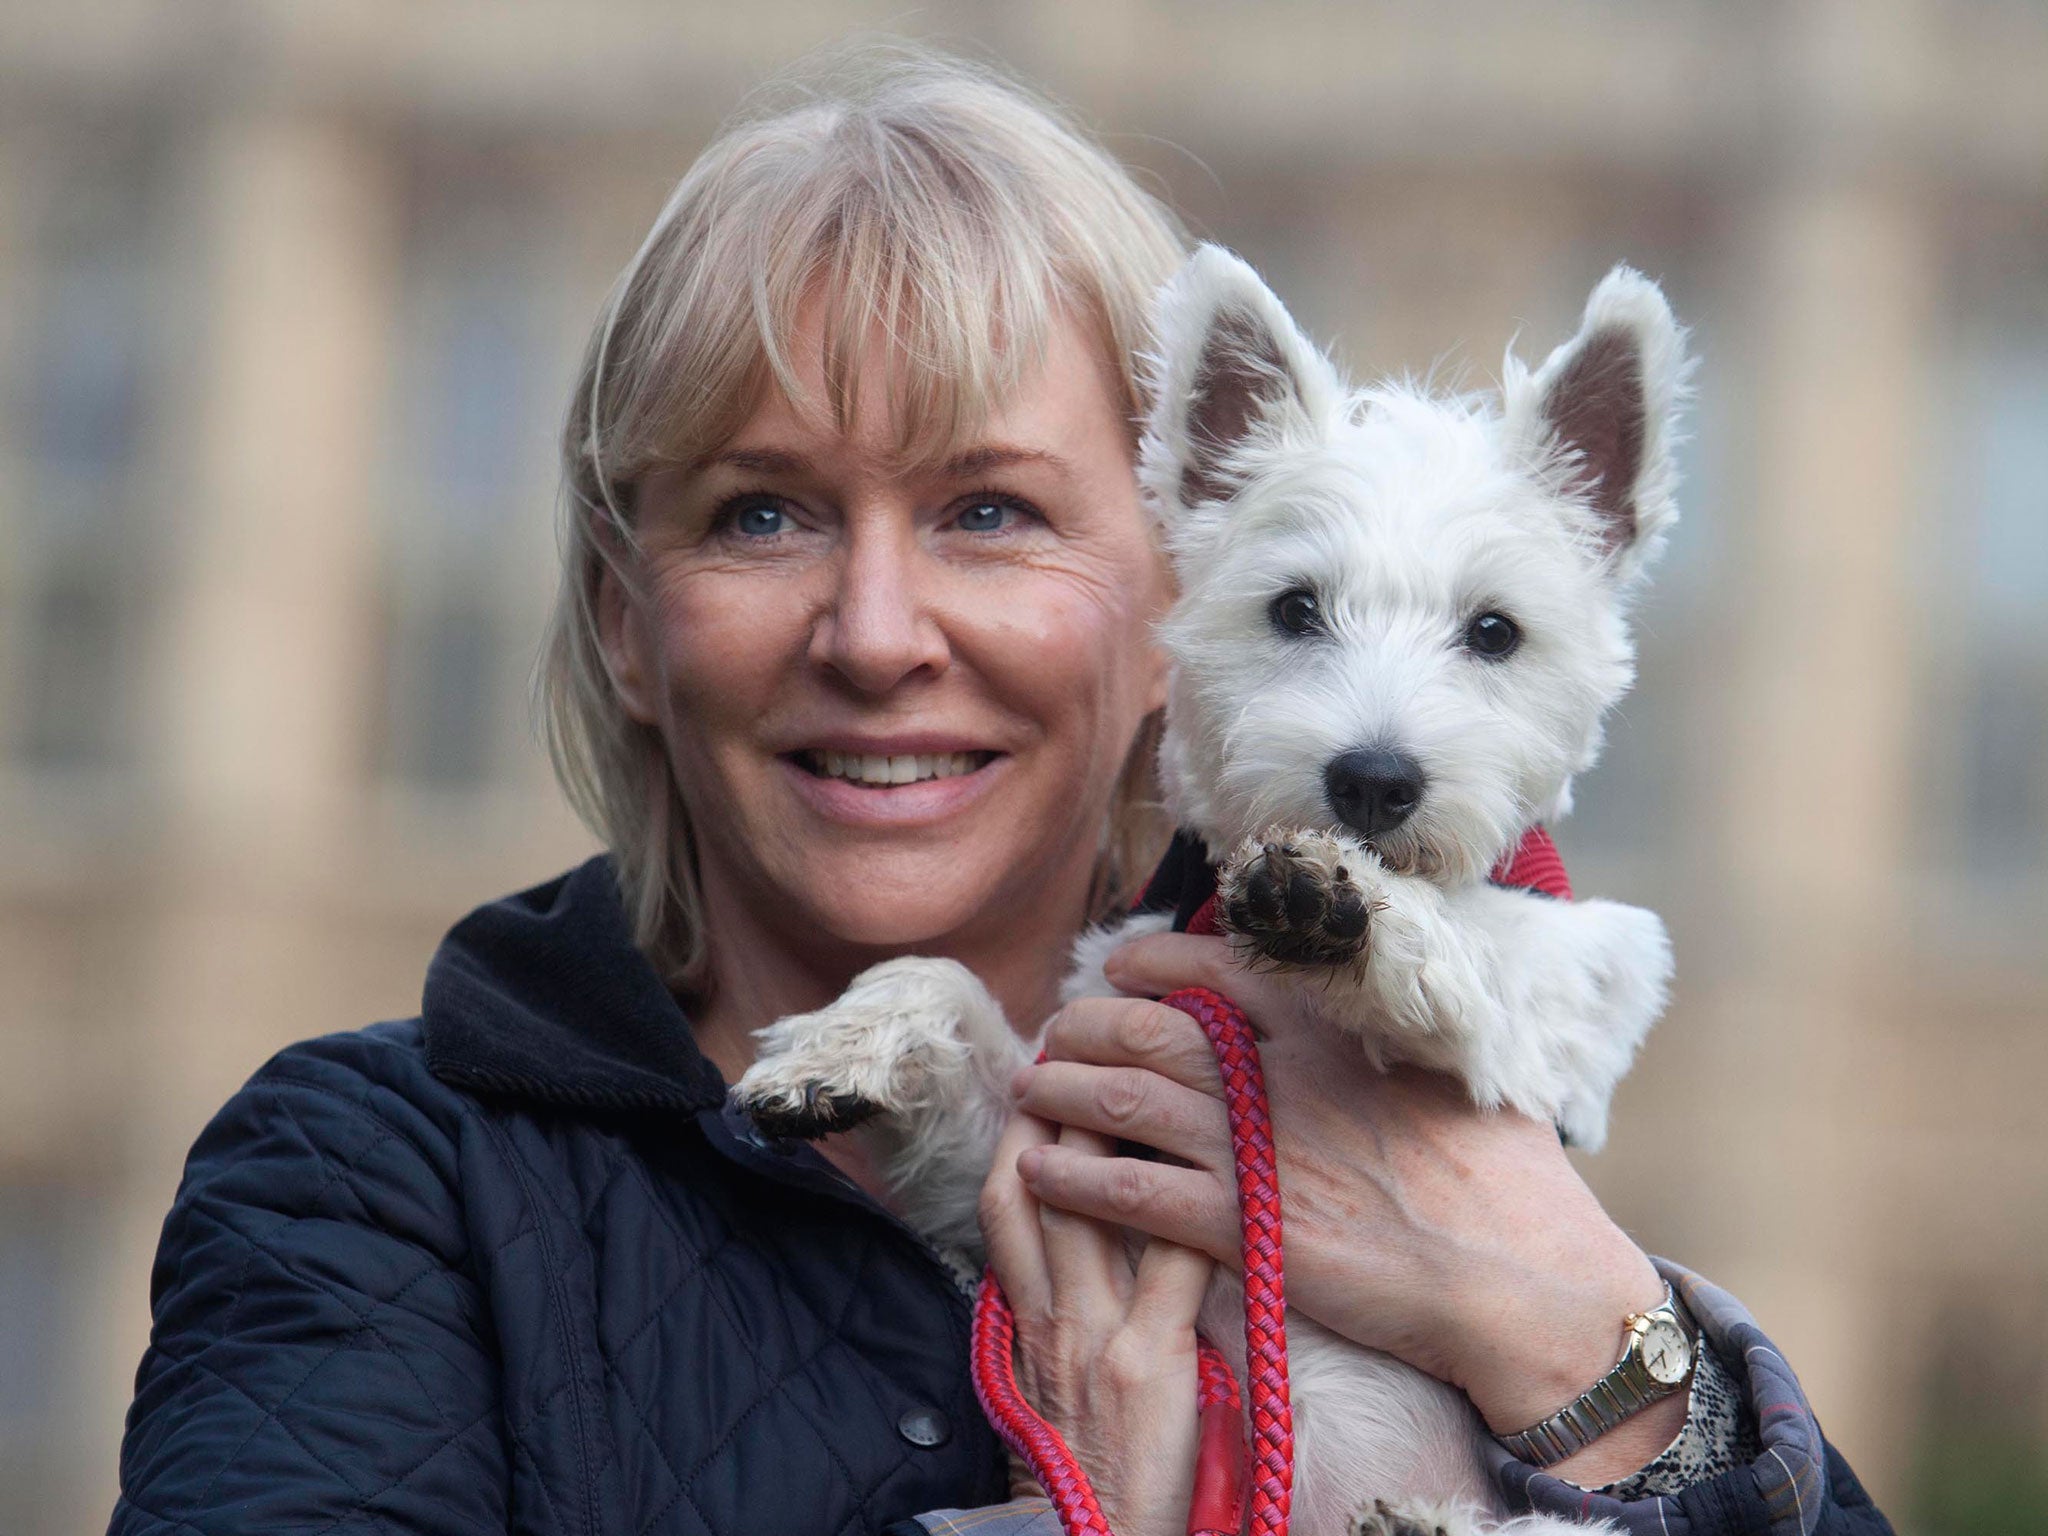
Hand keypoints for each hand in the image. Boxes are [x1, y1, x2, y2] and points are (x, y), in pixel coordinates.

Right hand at [979, 1103, 1214, 1535]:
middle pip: (1044, 1180)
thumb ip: (1053, 1309)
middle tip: (1099, 1039)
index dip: (1025, 1130)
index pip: (1006, 1199)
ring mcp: (1095, 1332)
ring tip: (1157, 1070)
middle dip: (1065, 1101)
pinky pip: (1174, 1266)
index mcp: (1019, 1314)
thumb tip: (1073, 1241)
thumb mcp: (1044, 1380)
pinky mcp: (1148, 1360)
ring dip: (1124, 1130)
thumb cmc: (1081, 1467)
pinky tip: (1228, 1165)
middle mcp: (1047, 1311)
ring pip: (1098, 1204)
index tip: (1048, 1072)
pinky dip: (1198, 1211)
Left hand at [1009, 930, 1682, 1483]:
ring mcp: (1253, 1147)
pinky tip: (1040, 1168)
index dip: (1154, 961)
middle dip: (1085, 1023)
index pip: (1217, 966)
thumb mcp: (1457, 1067)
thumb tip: (1387, 1004)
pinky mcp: (1240, 1224)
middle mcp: (1278, 1073)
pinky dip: (1074, 1175)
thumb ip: (1398, 1031)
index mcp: (1330, 1026)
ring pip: (1123, 1098)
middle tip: (1054, 1029)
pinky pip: (1128, 1189)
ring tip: (1029, 1088)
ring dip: (1062, 1088)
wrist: (1516, 1274)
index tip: (1121, 966)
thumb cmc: (1506, 1178)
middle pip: (1148, 1027)